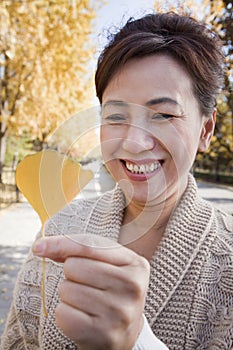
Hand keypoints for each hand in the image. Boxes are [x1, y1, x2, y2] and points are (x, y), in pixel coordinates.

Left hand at [33, 234, 149, 349]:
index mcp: (135, 264)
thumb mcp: (105, 263)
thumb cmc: (110, 289)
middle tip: (86, 284)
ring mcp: (119, 313)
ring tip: (86, 301)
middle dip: (72, 274)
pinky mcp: (103, 335)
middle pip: (74, 266)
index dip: (61, 243)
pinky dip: (65, 314)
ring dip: (68, 295)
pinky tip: (81, 317)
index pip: (89, 245)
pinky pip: (63, 314)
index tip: (38, 247)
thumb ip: (77, 249)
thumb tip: (41, 246)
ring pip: (66, 290)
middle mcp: (132, 287)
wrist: (126, 333)